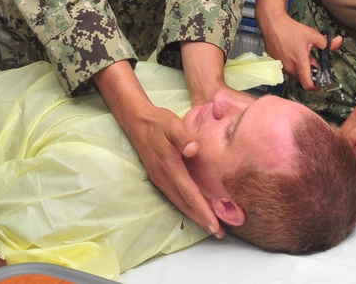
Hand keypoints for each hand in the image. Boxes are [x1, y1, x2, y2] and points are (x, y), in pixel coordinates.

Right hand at [122, 103, 224, 238]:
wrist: (136, 121)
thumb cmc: (158, 122)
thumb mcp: (172, 124)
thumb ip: (183, 137)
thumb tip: (194, 150)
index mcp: (169, 167)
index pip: (189, 194)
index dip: (202, 210)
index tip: (215, 225)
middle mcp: (164, 178)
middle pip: (185, 204)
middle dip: (201, 220)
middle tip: (218, 234)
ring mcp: (160, 179)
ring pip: (179, 203)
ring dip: (194, 215)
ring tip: (210, 226)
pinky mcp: (158, 177)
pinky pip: (175, 197)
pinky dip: (187, 206)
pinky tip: (195, 209)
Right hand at [261, 15, 339, 89]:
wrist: (273, 24)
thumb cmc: (291, 29)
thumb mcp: (312, 35)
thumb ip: (327, 42)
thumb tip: (338, 41)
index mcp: (299, 63)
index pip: (308, 85)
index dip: (316, 86)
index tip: (320, 82)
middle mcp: (289, 68)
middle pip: (302, 79)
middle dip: (309, 73)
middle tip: (312, 60)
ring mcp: (281, 66)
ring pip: (294, 74)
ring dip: (300, 68)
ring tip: (301, 54)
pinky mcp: (275, 63)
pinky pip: (286, 68)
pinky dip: (292, 64)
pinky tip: (292, 52)